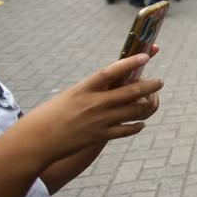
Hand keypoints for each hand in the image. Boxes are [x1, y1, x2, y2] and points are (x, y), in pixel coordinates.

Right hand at [13, 53, 162, 169]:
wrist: (37, 140)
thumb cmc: (52, 114)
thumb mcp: (71, 95)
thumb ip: (93, 89)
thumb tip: (115, 82)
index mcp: (84, 88)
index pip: (111, 71)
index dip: (130, 62)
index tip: (146, 55)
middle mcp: (94, 103)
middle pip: (131, 92)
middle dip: (150, 85)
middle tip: (159, 81)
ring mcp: (100, 121)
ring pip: (135, 111)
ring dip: (147, 105)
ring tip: (151, 100)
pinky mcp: (101, 136)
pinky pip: (128, 130)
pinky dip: (137, 125)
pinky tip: (141, 123)